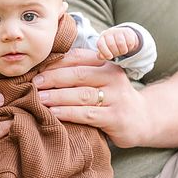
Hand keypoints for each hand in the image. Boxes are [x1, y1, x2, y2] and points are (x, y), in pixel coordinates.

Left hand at [33, 47, 149, 147]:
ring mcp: (116, 97)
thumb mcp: (101, 80)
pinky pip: (88, 114)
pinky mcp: (116, 117)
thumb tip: (43, 71)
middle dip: (52, 78)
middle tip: (33, 84)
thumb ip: (80, 74)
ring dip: (57, 96)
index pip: (78, 58)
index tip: (36, 69)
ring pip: (81, 94)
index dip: (55, 63)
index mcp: (106, 64)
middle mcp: (112, 77)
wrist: (143, 119)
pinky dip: (68, 113)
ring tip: (38, 99)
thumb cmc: (113, 98)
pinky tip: (53, 113)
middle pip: (78, 74)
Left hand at [97, 26, 139, 59]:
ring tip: (122, 51)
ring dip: (123, 51)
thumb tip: (102, 57)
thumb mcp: (106, 51)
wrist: (122, 36)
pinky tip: (127, 46)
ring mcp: (118, 31)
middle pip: (111, 45)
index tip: (110, 57)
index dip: (105, 52)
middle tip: (118, 54)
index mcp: (102, 38)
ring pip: (120, 43)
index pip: (100, 44)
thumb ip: (102, 55)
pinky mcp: (127, 31)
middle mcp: (109, 33)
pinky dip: (130, 47)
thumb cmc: (112, 47)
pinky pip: (129, 42)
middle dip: (115, 52)